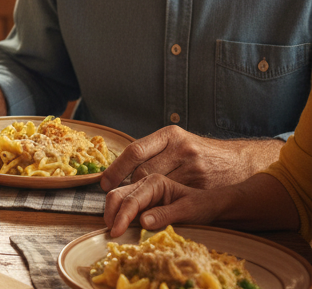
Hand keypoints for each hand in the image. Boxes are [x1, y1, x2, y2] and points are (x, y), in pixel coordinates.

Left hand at [99, 125, 281, 190]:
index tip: (104, 184)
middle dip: (127, 187)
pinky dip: (158, 205)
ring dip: (140, 198)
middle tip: (114, 198)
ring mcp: (193, 167)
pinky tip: (151, 210)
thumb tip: (117, 168)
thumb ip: (152, 152)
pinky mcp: (202, 185)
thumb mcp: (176, 143)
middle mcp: (180, 148)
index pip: (134, 151)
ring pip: (156, 186)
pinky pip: (172, 198)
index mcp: (169, 135)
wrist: (239, 163)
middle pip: (142, 171)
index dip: (116, 170)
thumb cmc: (199, 154)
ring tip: (129, 206)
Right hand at [104, 173, 224, 237]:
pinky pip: (123, 201)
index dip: (122, 216)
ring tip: (113, 230)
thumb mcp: (189, 212)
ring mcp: (142, 188)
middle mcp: (145, 182)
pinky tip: (118, 224)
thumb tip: (143, 221)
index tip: (116, 232)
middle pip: (118, 193)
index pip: (132, 199)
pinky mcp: (141, 196)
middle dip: (111, 212)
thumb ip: (166, 215)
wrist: (210, 201)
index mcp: (155, 182)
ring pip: (117, 196)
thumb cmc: (202, 205)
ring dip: (112, 212)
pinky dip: (117, 212)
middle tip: (111, 232)